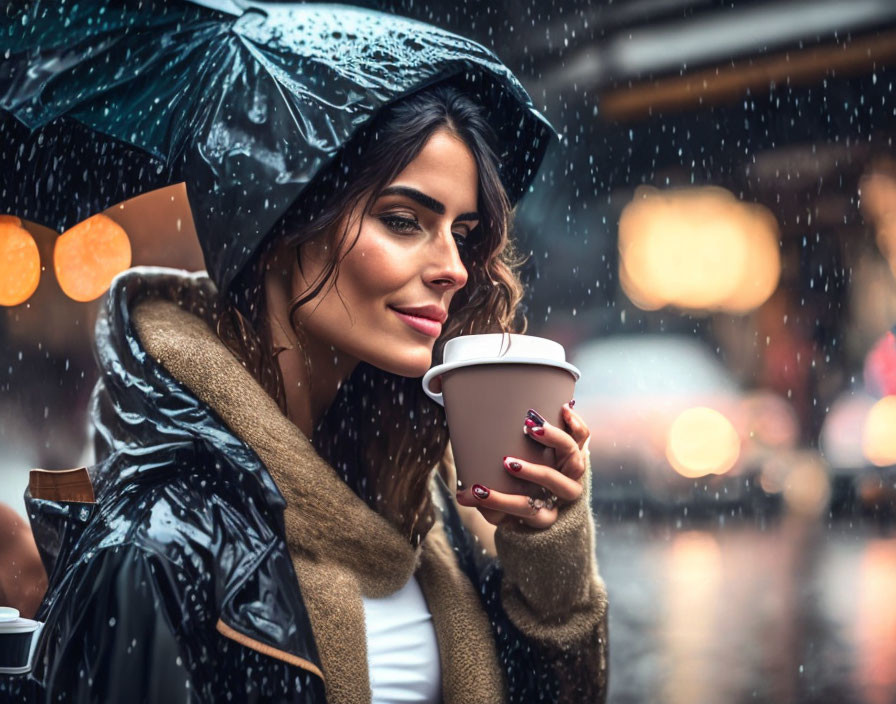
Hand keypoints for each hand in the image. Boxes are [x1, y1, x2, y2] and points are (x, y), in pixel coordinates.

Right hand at [455, 401, 590, 528]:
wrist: (542, 495)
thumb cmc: (516, 500)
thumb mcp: (500, 510)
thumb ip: (484, 504)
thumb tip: (463, 496)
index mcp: (544, 514)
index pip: (526, 510)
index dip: (501, 501)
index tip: (478, 490)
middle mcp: (564, 495)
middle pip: (560, 486)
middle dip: (535, 473)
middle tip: (508, 462)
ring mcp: (572, 473)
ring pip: (574, 459)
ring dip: (554, 442)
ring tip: (532, 427)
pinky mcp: (574, 453)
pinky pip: (581, 438)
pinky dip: (574, 425)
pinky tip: (561, 410)